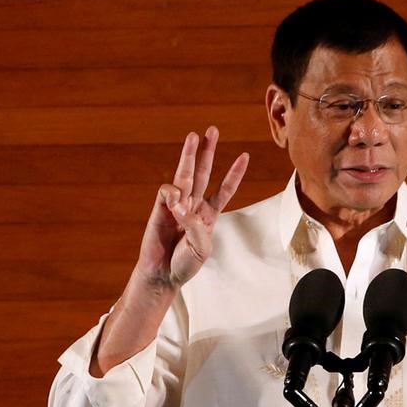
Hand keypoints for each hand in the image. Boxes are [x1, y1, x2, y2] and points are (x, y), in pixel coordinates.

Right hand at [134, 126, 248, 289]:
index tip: (245, 156)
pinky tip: (175, 203)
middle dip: (208, 151)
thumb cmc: (185, 264)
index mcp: (209, 214)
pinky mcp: (160, 208)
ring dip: (190, 154)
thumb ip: (197, 225)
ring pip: (185, 174)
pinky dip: (173, 193)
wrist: (163, 275)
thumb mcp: (202, 247)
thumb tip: (181, 204)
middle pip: (203, 172)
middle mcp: (194, 205)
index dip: (234, 174)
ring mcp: (177, 204)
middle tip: (212, 130)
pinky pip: (168, 191)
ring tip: (193, 135)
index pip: (225, 189)